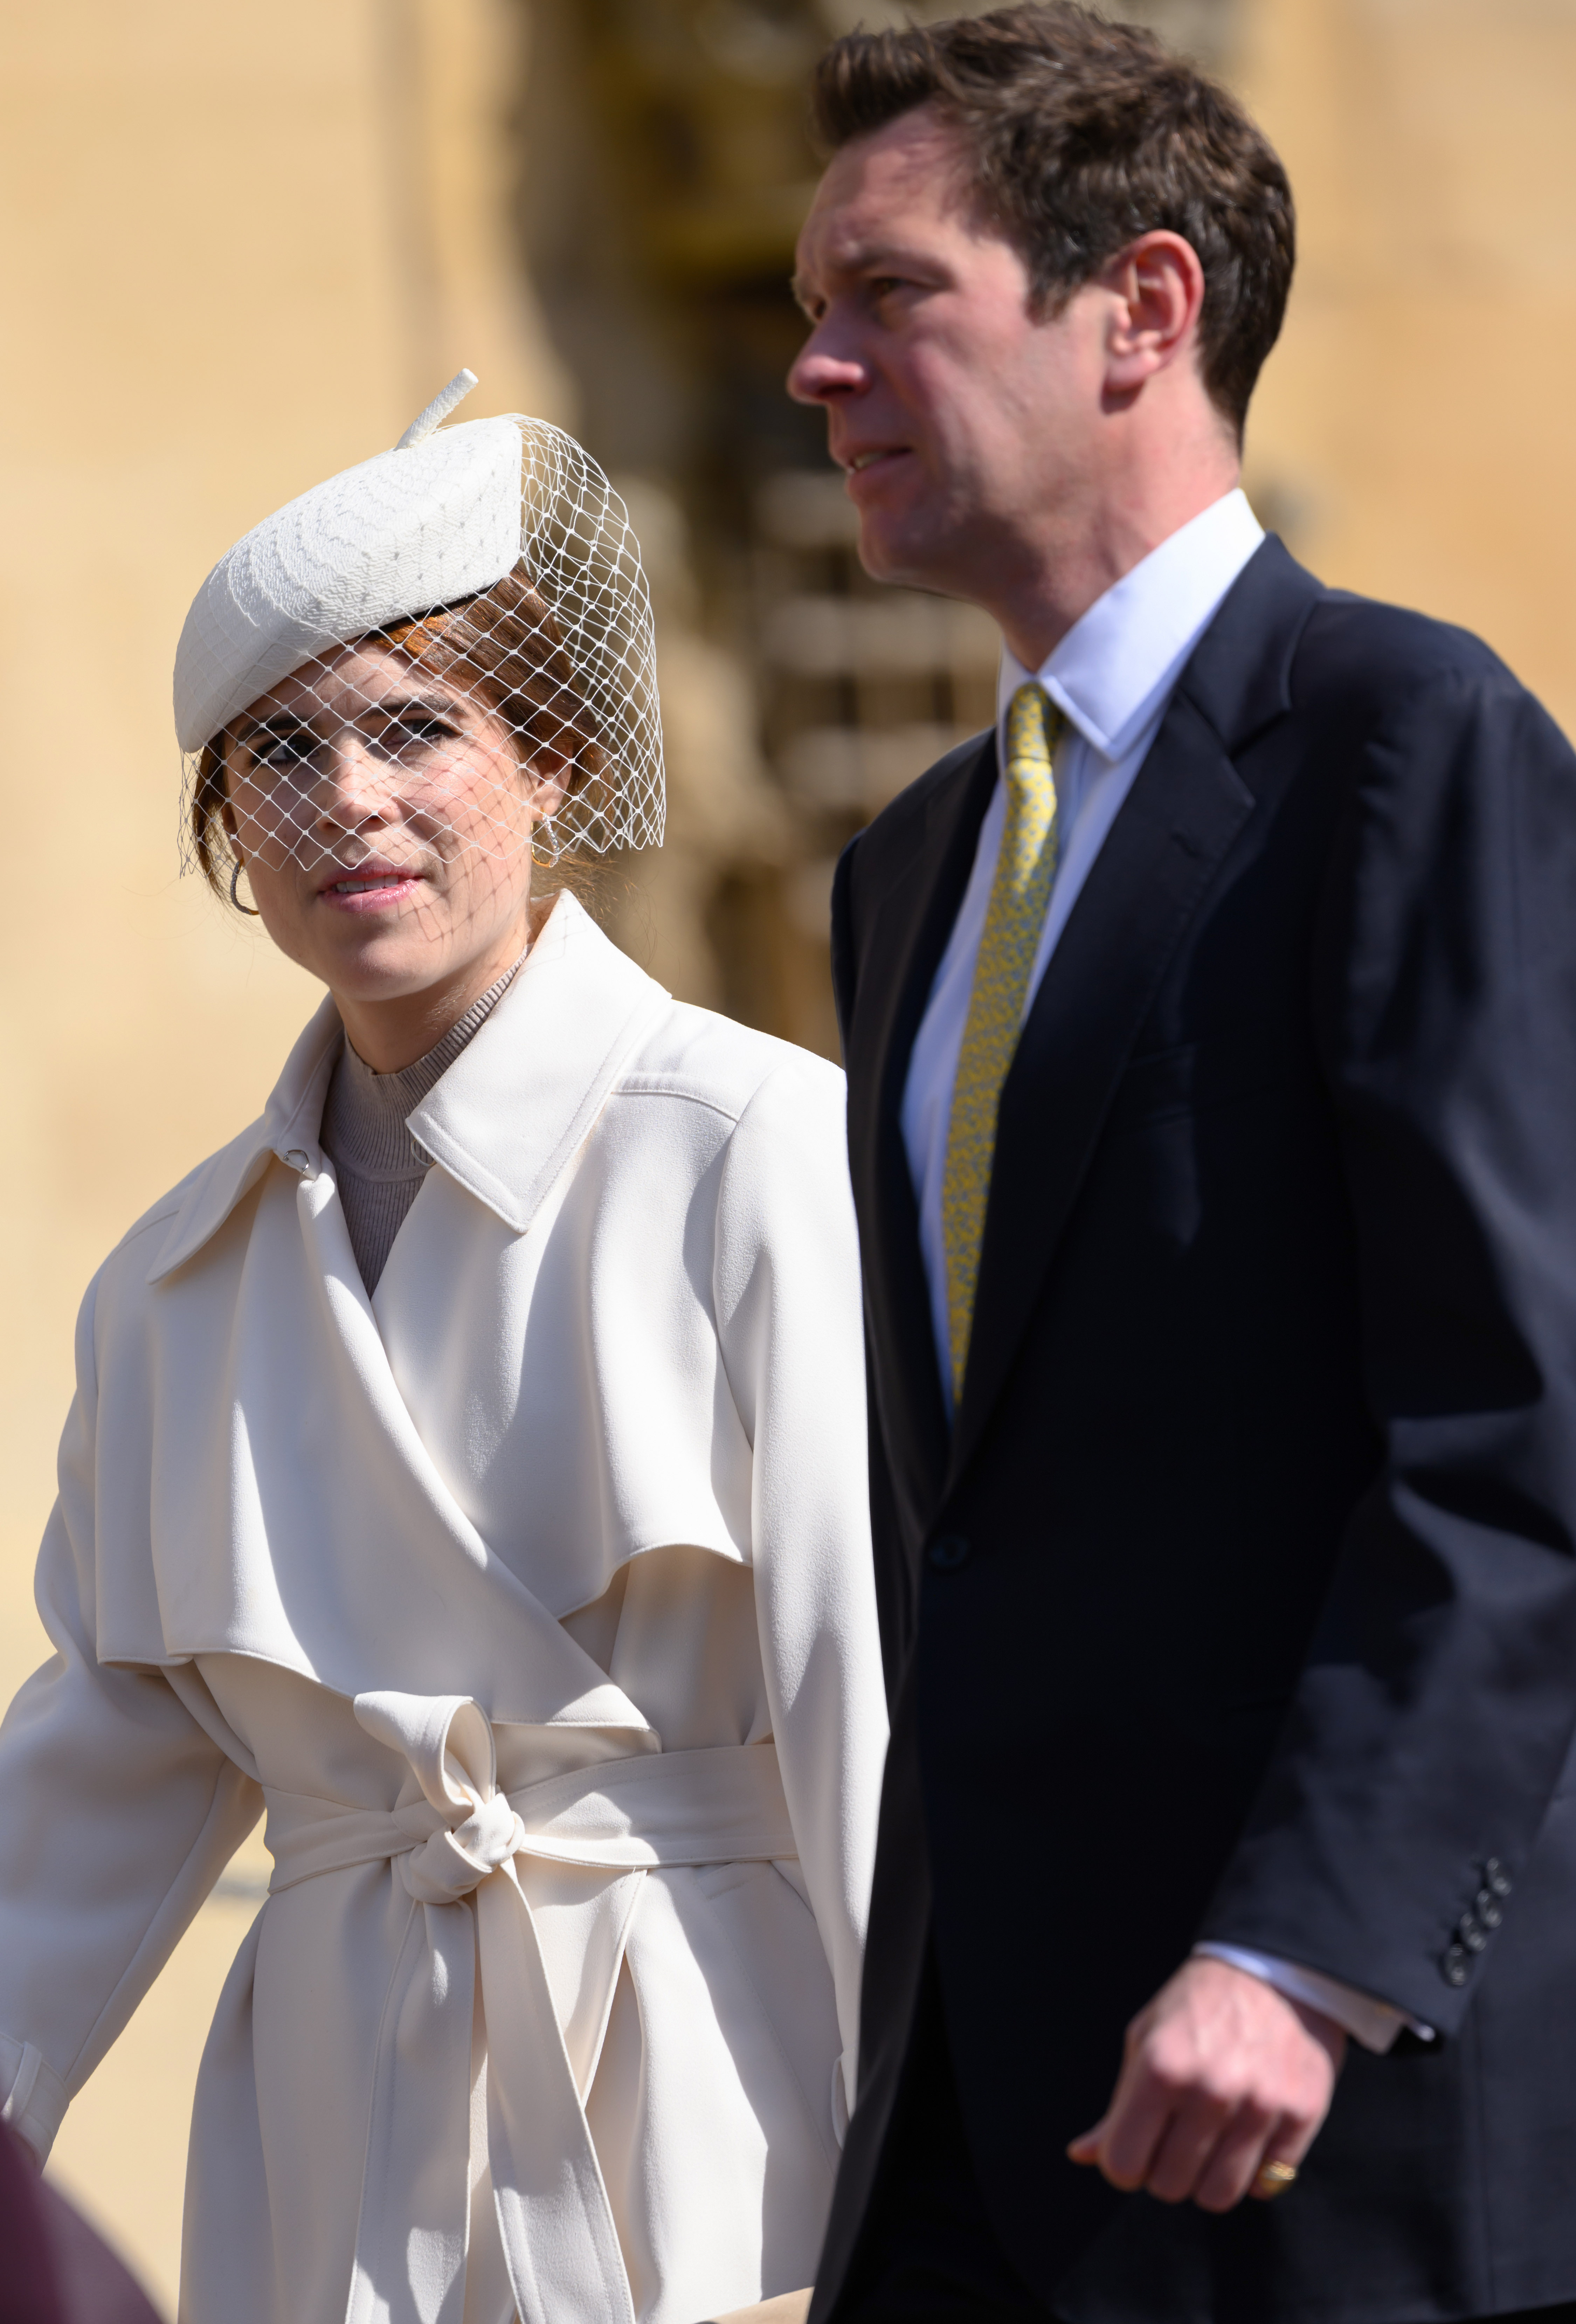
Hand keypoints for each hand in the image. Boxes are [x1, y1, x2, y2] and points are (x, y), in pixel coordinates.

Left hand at [1067, 1955, 1345, 2210]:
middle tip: (1175, 2139)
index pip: (1123, 2164)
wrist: (1274, 1970)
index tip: (1135, 2148)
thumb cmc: (1196, 2008)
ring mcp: (1259, 2106)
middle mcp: (1209, 2090)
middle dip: (1165, 2171)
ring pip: (1218, 2196)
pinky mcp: (1300, 2115)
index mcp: (1160, 2067)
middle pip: (1169, 2186)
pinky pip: (1268, 2185)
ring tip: (1210, 2143)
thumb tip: (1080, 2155)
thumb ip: (1117, 2106)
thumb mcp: (1145, 2040)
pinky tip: (1248, 2138)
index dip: (1123, 2165)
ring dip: (1207, 2179)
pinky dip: (1254, 2174)